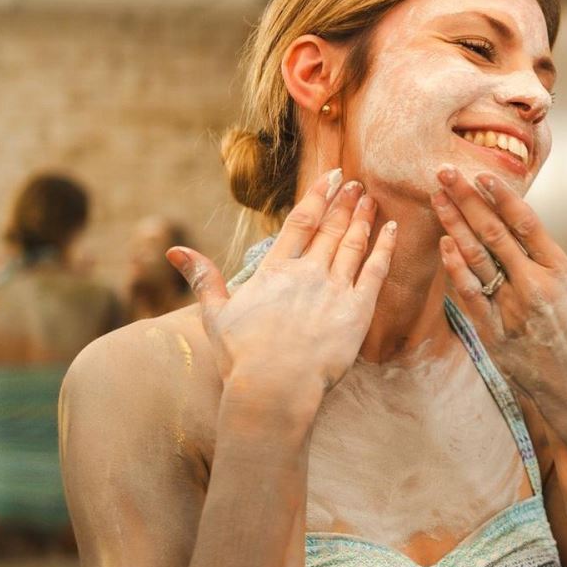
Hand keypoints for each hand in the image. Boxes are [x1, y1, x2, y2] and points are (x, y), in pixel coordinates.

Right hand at [167, 170, 395, 394]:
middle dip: (343, 204)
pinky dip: (385, 248)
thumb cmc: (242, 357)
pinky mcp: (357, 312)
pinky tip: (392, 230)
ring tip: (370, 201)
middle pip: (329, 229)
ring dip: (362, 220)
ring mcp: (335, 290)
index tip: (331, 178)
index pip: (300, 222)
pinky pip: (376, 272)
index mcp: (275, 271)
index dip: (317, 197)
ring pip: (353, 245)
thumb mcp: (215, 314)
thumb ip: (202, 278)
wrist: (275, 388)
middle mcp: (307, 273)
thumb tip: (174, 251)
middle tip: (356, 184)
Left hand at [430, 166, 566, 425]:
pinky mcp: (494, 332)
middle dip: (467, 200)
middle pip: (494, 233)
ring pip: (476, 259)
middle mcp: (534, 286)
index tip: (481, 174)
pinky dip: (456, 268)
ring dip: (454, 226)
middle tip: (445, 171)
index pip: (526, 224)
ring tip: (437, 198)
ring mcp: (512, 309)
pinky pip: (470, 295)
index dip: (502, 196)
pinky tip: (444, 244)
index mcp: (560, 272)